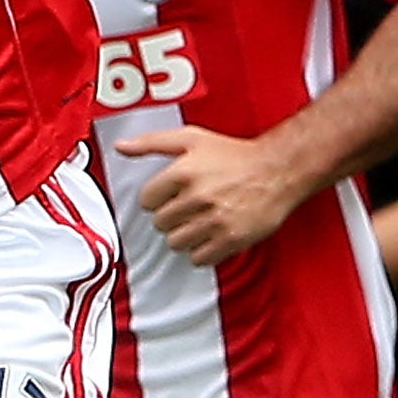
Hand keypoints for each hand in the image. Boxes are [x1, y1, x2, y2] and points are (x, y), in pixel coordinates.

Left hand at [116, 125, 304, 266]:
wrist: (277, 170)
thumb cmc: (234, 154)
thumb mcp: (190, 138)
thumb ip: (151, 142)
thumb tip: (121, 147)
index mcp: (182, 172)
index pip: (146, 200)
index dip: (156, 198)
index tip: (168, 195)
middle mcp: (197, 197)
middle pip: (160, 223)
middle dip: (170, 216)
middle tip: (186, 207)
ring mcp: (214, 220)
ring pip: (176, 243)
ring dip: (183, 235)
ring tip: (197, 221)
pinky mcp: (231, 239)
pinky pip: (199, 258)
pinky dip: (201, 251)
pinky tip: (209, 235)